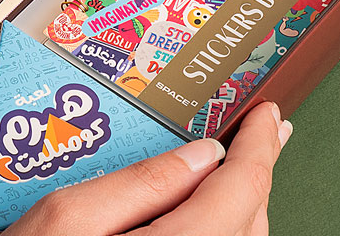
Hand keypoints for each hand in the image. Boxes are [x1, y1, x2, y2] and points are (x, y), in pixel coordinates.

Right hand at [6, 102, 291, 235]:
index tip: (268, 114)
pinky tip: (211, 213)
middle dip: (257, 170)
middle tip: (260, 133)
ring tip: (238, 168)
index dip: (259, 145)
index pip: (242, 188)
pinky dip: (227, 231)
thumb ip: (142, 183)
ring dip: (244, 204)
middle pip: (252, 219)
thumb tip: (201, 154)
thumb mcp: (70, 217)